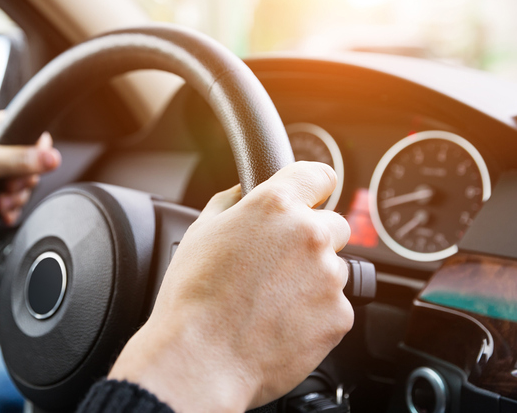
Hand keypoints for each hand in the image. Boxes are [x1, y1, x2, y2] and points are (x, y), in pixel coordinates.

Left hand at [0, 111, 60, 250]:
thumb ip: (20, 159)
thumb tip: (53, 157)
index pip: (23, 129)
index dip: (34, 147)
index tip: (36, 162)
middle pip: (26, 161)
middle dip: (23, 180)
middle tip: (9, 187)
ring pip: (18, 184)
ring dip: (15, 198)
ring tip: (0, 204)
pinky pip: (8, 201)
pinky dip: (9, 210)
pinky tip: (1, 215)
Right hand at [108, 161, 352, 412]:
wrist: (200, 358)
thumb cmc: (193, 297)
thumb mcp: (200, 232)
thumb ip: (231, 202)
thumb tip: (243, 193)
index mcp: (275, 206)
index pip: (318, 175)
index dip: (313, 186)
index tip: (311, 196)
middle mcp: (309, 235)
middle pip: (333, 225)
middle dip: (311, 239)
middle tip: (277, 264)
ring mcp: (328, 277)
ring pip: (333, 268)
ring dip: (312, 278)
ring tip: (271, 301)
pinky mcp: (338, 316)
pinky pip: (334, 306)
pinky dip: (314, 313)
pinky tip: (280, 323)